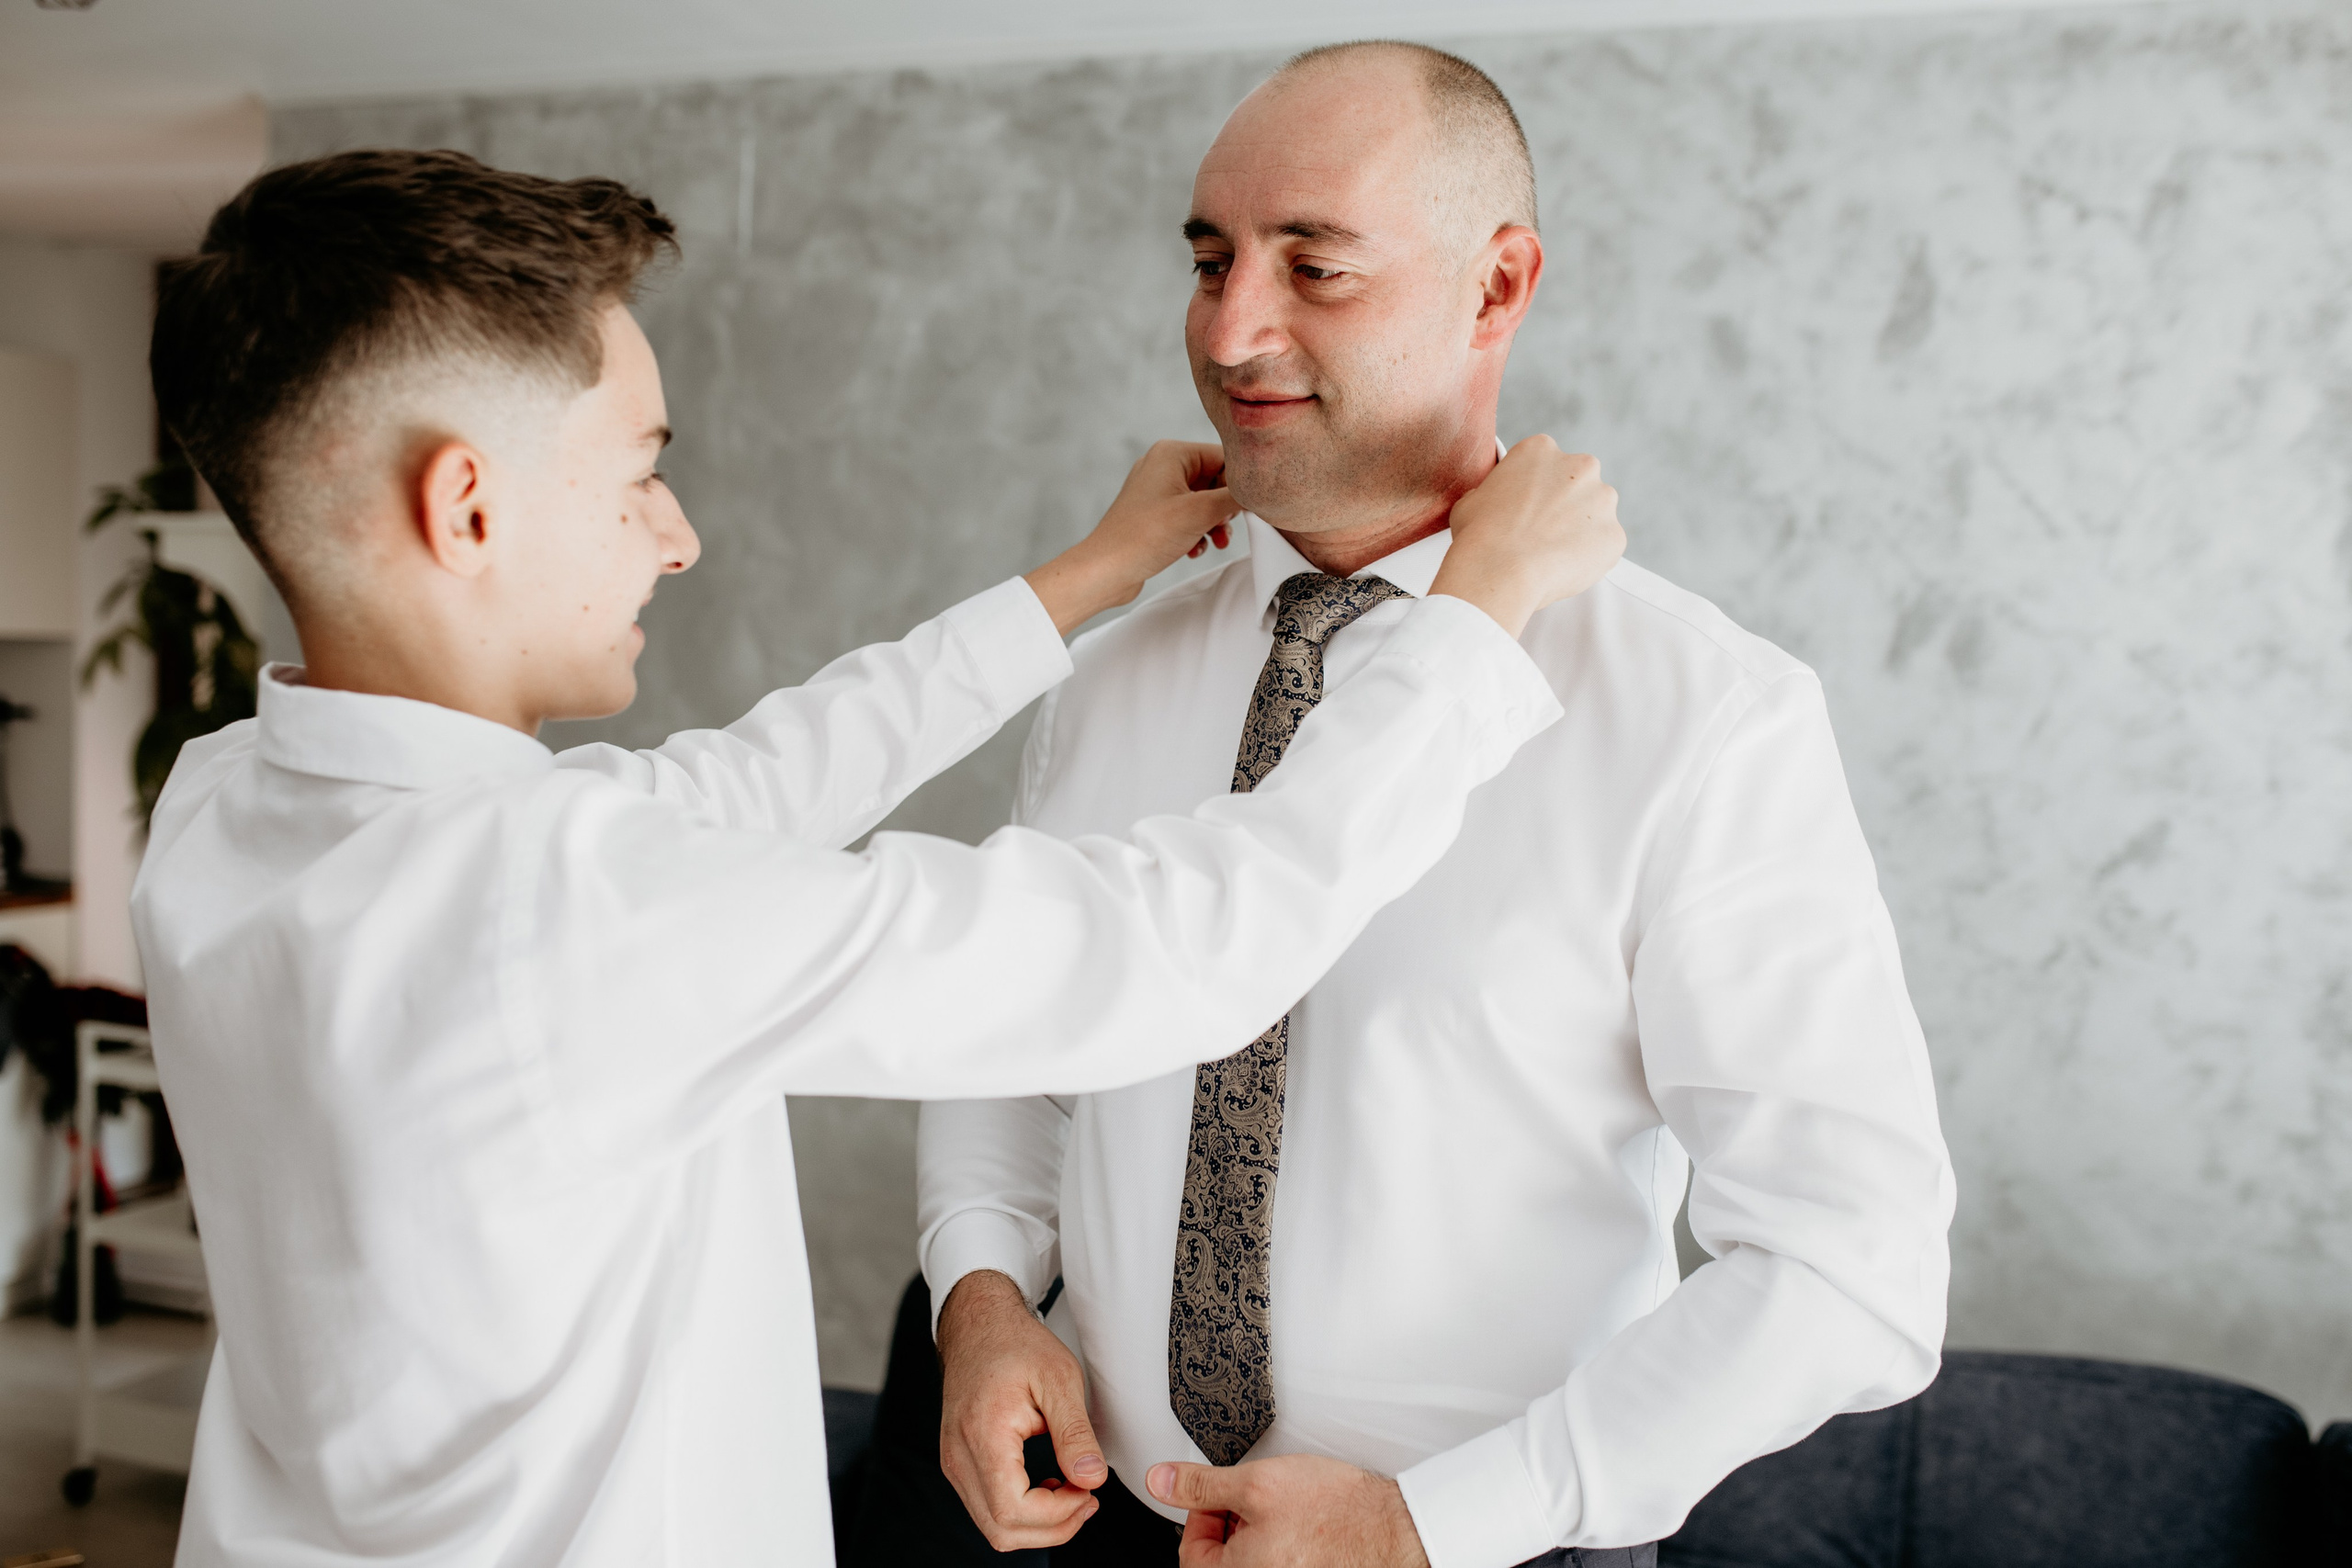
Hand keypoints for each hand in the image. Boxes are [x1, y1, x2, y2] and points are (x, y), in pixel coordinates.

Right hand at [936, 1270, 1108, 1549]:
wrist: (978, 1326)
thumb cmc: (1016, 1345)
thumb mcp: (1059, 1378)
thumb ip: (1075, 1433)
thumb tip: (1092, 1480)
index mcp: (982, 1434)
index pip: (1013, 1510)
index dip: (1058, 1515)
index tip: (1088, 1491)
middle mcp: (959, 1456)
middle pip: (1001, 1530)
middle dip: (1053, 1527)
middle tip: (1087, 1498)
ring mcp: (953, 1463)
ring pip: (993, 1527)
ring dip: (1039, 1524)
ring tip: (1073, 1492)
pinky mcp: (957, 1464)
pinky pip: (987, 1508)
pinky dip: (1022, 1511)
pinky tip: (1048, 1484)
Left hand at [1024, 440, 1239, 633]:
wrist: (1106, 570)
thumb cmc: (1143, 537)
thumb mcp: (1199, 514)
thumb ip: (1235, 498)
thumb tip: (1258, 492)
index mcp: (1172, 454)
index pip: (1224, 458)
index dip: (1239, 484)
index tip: (1248, 507)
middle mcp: (1162, 465)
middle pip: (1214, 480)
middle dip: (1224, 508)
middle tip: (1225, 527)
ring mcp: (1156, 490)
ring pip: (1202, 501)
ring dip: (1213, 524)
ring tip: (1215, 542)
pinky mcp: (1153, 513)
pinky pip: (1187, 516)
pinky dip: (1196, 532)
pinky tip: (1193, 549)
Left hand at [1145, 1453, 1430, 1567]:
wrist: (1393, 1531)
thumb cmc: (1337, 1513)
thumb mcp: (1256, 1483)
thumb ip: (1200, 1485)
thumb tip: (1160, 1481)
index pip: (1191, 1552)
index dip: (1203, 1512)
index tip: (1223, 1495)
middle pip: (1221, 1560)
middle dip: (1233, 1525)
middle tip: (1258, 1500)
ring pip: (1251, 1562)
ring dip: (1258, 1535)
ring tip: (1285, 1511)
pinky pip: (1279, 1564)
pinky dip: (1283, 1548)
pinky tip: (1302, 1528)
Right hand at [1428, 436, 1625, 638]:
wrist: (1499, 570)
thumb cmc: (1479, 535)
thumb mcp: (1472, 498)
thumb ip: (1494, 492)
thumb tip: (1495, 501)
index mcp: (1541, 450)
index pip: (1547, 464)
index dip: (1537, 489)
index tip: (1529, 508)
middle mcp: (1580, 466)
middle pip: (1579, 483)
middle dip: (1566, 505)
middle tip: (1542, 532)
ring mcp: (1603, 501)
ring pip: (1597, 514)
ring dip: (1581, 529)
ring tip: (1551, 553)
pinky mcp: (1615, 535)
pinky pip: (1605, 546)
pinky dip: (1590, 558)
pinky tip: (1563, 568)